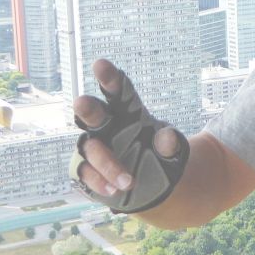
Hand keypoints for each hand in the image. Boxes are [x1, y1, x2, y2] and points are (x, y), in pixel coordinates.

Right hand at [71, 59, 187, 209]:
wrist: (155, 185)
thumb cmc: (160, 156)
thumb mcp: (172, 150)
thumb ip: (171, 143)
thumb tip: (167, 138)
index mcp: (127, 112)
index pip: (117, 91)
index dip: (108, 78)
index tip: (99, 64)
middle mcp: (106, 126)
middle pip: (93, 113)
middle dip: (87, 108)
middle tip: (82, 103)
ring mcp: (95, 147)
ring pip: (89, 147)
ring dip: (105, 162)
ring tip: (128, 181)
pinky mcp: (87, 170)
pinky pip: (84, 172)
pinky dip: (97, 181)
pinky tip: (112, 190)